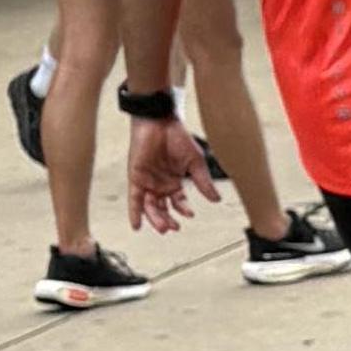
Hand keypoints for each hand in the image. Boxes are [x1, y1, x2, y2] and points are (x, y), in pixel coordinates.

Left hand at [123, 110, 220, 236]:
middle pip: (162, 208)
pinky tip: (137, 226)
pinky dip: (135, 213)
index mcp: (174, 180)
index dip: (184, 210)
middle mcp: (160, 183)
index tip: (190, 214)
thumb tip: (216, 199)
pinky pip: (134, 199)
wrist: (159, 122)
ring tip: (164, 228)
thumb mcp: (195, 162)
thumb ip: (203, 181)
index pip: (178, 202)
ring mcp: (147, 181)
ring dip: (156, 219)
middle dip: (167, 220)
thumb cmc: (177, 137)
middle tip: (174, 228)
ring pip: (150, 207)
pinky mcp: (136, 177)